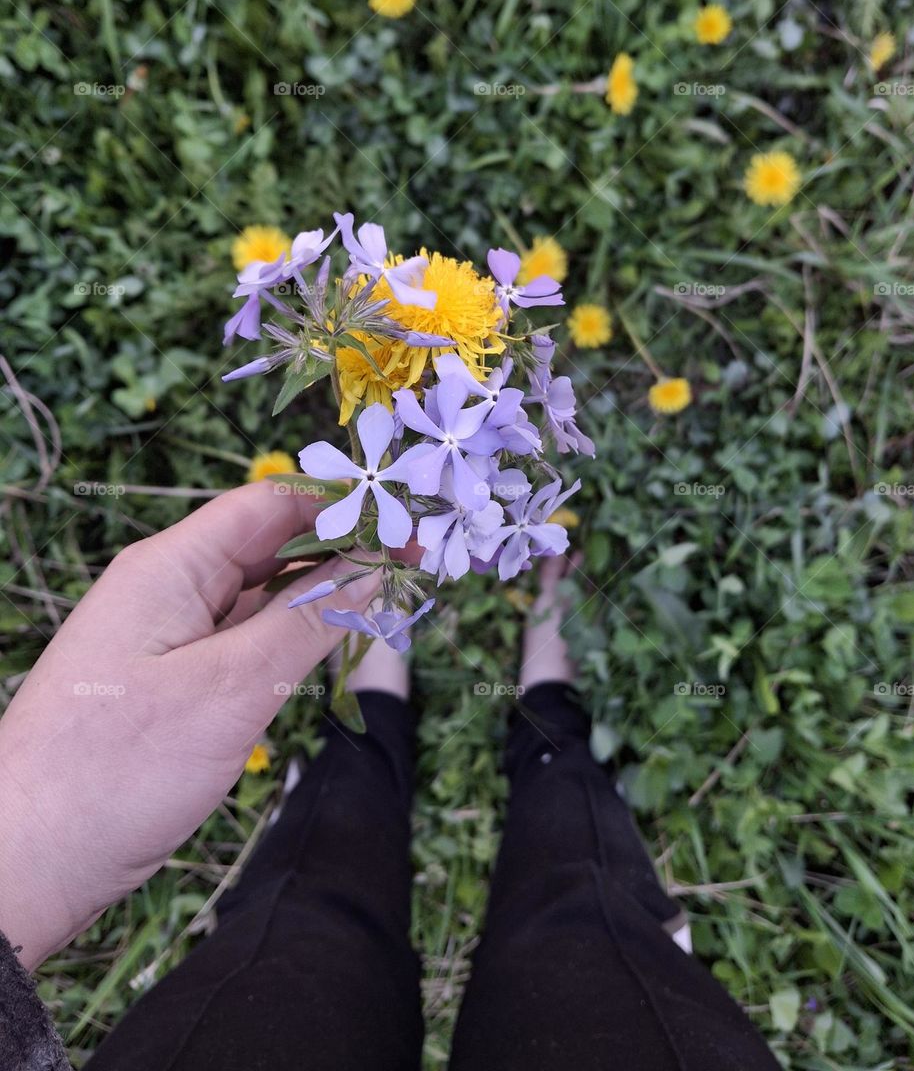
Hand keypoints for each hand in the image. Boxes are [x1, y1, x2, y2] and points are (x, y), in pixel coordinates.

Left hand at [0, 483, 380, 970]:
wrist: (25, 864)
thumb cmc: (116, 770)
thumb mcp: (231, 688)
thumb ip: (308, 620)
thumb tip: (375, 567)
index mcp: (170, 568)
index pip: (271, 505)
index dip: (344, 504)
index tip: (411, 517)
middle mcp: (170, 590)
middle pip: (270, 544)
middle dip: (343, 547)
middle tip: (420, 560)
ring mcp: (171, 638)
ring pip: (261, 594)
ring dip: (323, 592)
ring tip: (392, 596)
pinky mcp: (175, 684)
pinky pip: (246, 639)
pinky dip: (294, 636)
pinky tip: (335, 643)